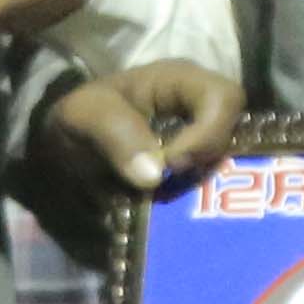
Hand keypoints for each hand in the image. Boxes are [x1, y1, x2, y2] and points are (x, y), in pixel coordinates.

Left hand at [46, 59, 240, 195]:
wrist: (64, 149)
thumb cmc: (78, 119)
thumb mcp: (83, 116)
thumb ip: (114, 133)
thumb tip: (154, 174)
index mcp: (180, 81)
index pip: (224, 98)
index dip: (209, 132)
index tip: (172, 164)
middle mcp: (201, 111)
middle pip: (239, 136)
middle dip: (212, 168)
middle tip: (176, 191)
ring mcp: (203, 145)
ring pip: (232, 168)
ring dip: (209, 194)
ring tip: (178, 211)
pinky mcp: (196, 176)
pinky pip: (214, 191)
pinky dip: (201, 209)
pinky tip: (181, 222)